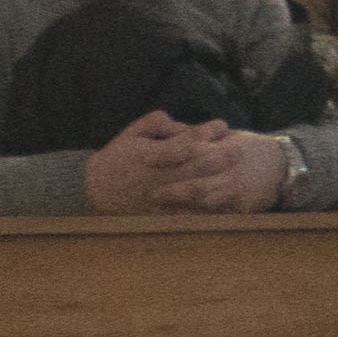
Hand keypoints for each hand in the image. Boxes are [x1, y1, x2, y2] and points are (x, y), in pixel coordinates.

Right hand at [82, 108, 226, 214]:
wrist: (98, 189)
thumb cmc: (120, 156)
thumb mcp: (132, 133)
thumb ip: (154, 123)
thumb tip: (177, 121)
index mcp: (150, 156)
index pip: (181, 144)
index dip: (203, 134)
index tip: (222, 124)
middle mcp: (157, 178)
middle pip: (193, 168)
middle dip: (218, 157)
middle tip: (239, 148)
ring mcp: (160, 198)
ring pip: (193, 192)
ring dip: (217, 183)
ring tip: (238, 175)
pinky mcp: (162, 214)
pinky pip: (187, 214)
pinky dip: (206, 210)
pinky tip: (225, 204)